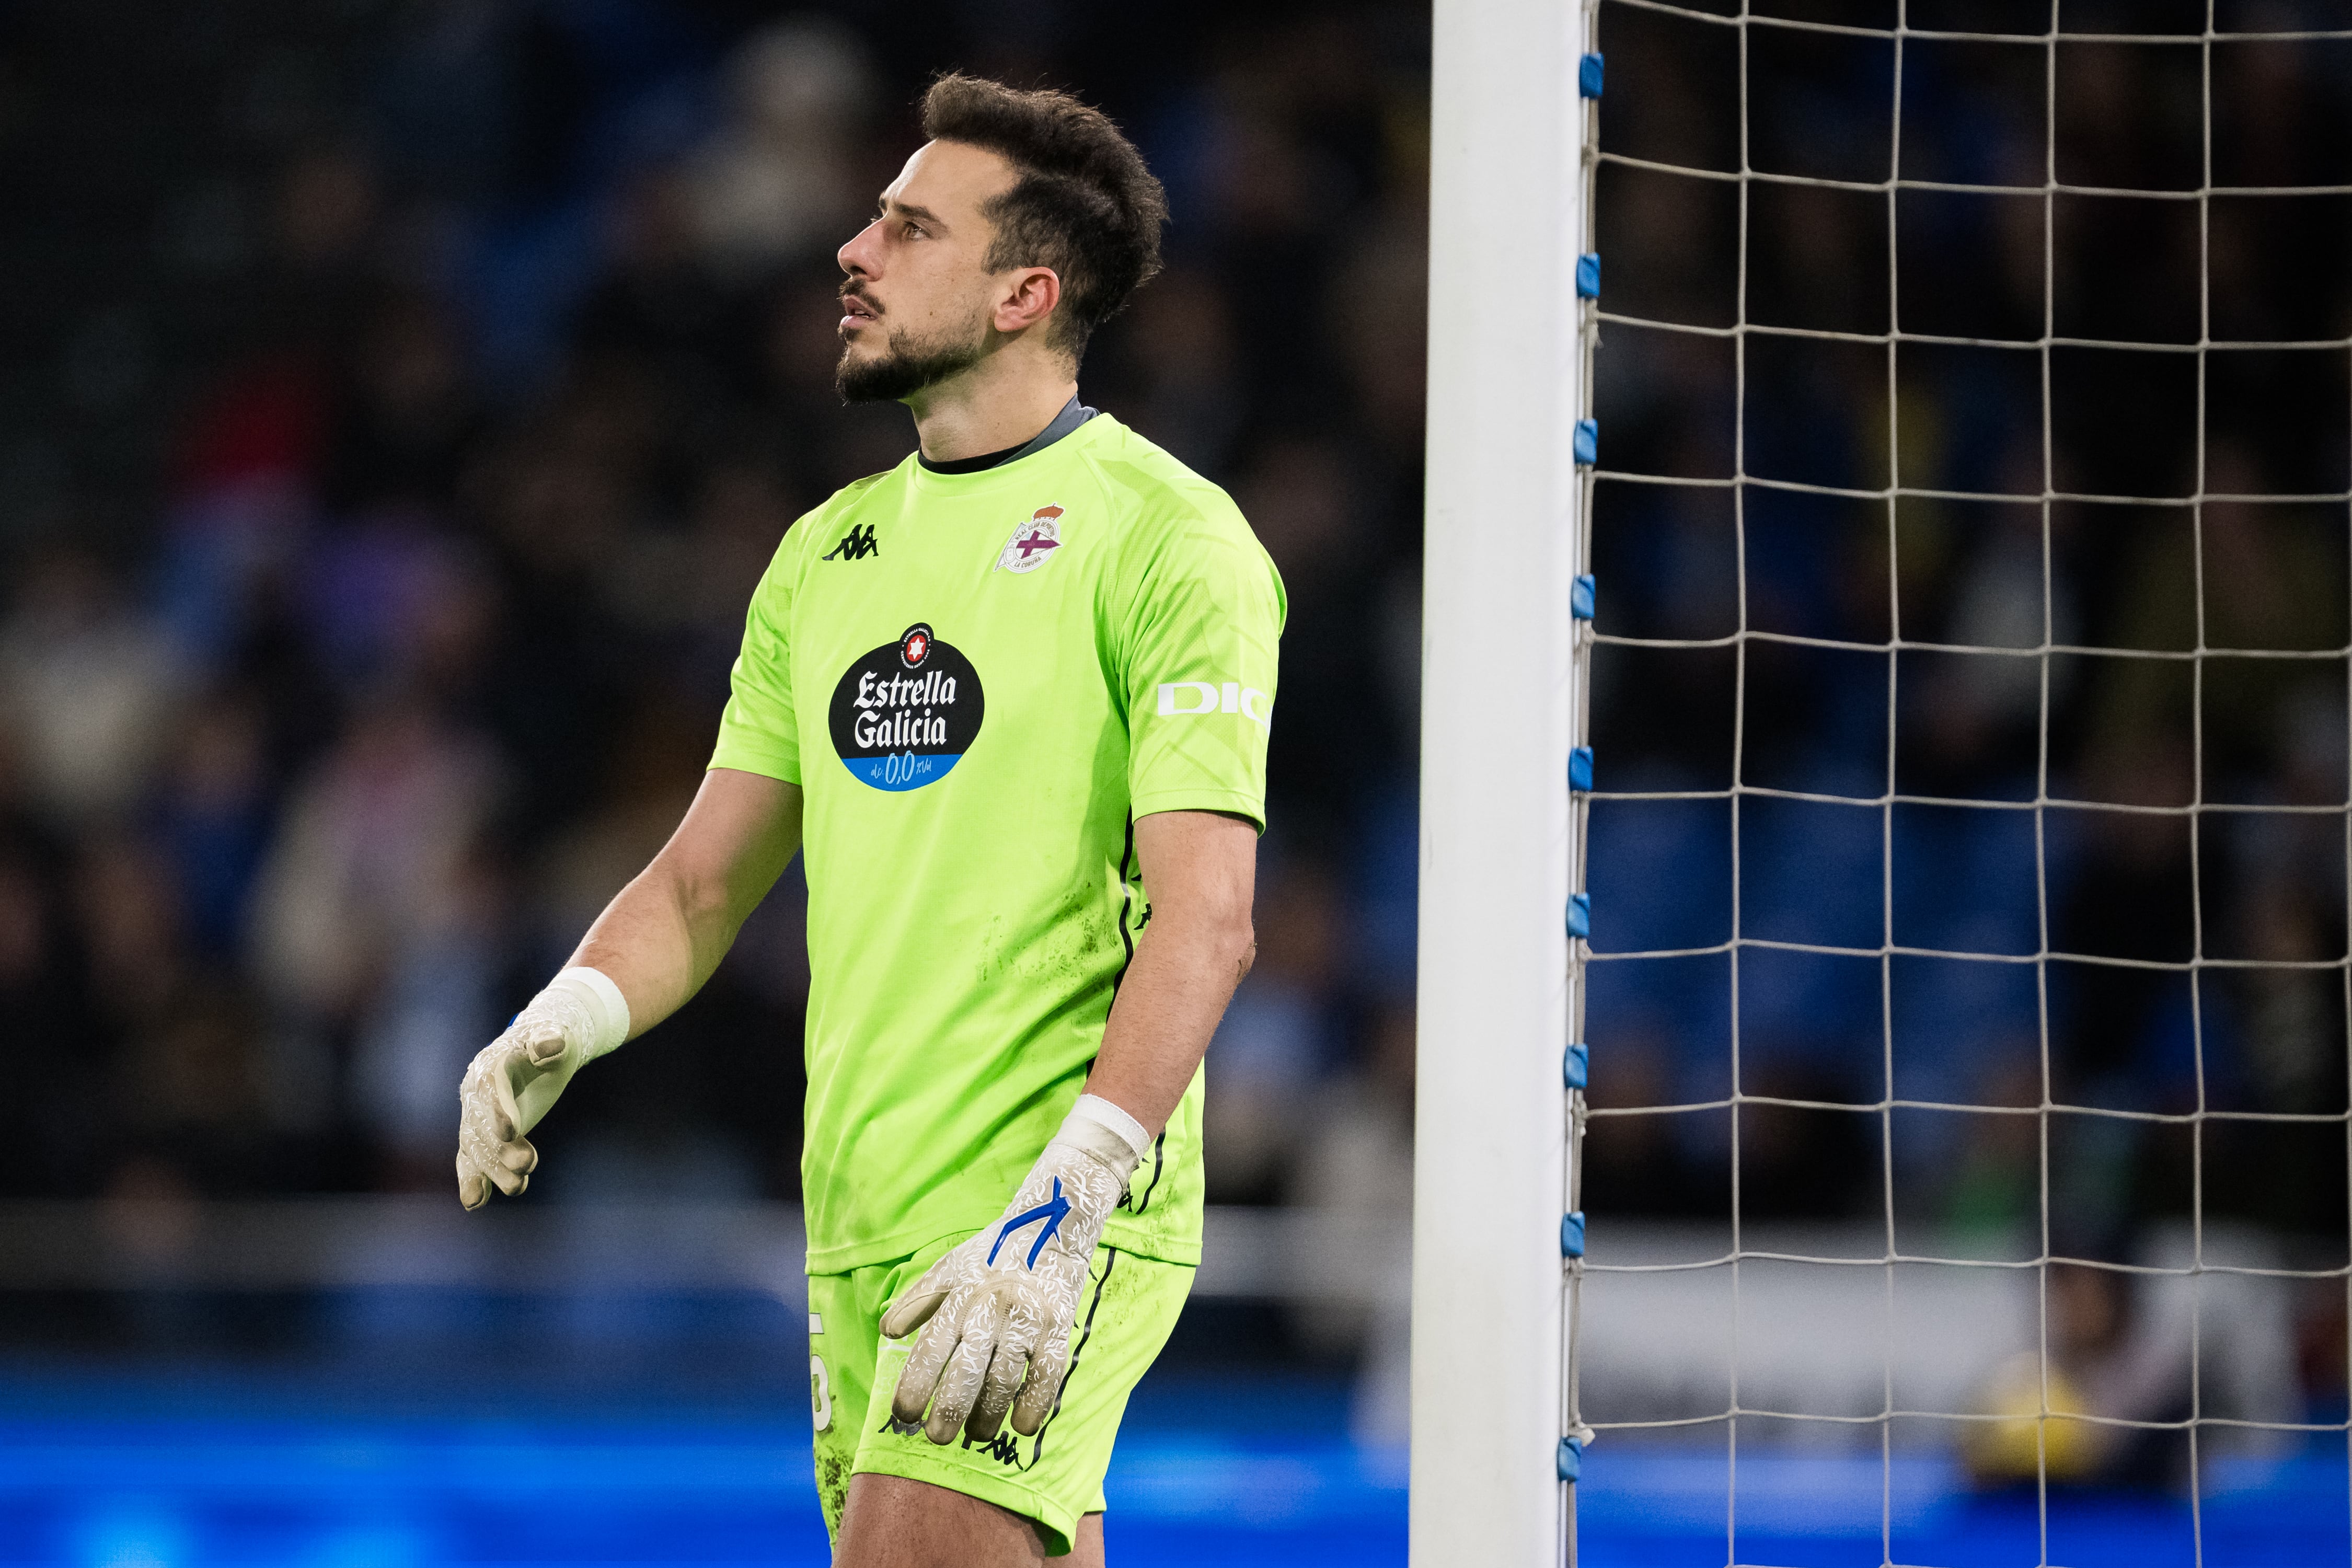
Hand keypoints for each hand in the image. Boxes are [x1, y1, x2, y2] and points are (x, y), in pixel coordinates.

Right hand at [454, 967, 629, 1209]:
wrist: (546, 1046)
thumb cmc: (554, 1038)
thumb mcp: (558, 1034)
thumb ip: (550, 1039)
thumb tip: (549, 1045)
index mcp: (491, 1064)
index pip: (491, 1090)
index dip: (498, 1110)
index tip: (510, 1131)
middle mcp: (478, 1092)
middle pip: (482, 1124)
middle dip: (501, 1147)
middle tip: (529, 1162)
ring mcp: (479, 1115)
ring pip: (477, 1146)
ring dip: (493, 1169)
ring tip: (517, 1187)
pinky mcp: (486, 1134)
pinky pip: (471, 1159)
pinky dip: (472, 1180)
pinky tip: (475, 1203)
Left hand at [880, 1098, 1148, 1444]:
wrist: (1053, 1221)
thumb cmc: (992, 1252)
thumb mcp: (949, 1267)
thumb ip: (917, 1299)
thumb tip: (886, 1332)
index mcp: (961, 1293)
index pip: (931, 1348)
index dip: (915, 1386)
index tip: (904, 1415)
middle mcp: (991, 1306)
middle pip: (966, 1371)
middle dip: (948, 1412)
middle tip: (936, 1438)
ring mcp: (1027, 1317)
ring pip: (1003, 1380)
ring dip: (988, 1416)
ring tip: (976, 1435)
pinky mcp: (1059, 1326)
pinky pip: (1046, 1375)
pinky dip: (1034, 1405)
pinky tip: (1021, 1426)